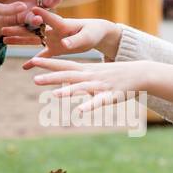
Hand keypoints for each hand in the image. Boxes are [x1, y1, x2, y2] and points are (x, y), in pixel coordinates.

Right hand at [4, 7, 122, 59]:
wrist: (97, 33)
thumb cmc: (94, 31)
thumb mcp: (87, 36)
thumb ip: (75, 40)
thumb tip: (65, 45)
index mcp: (62, 24)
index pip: (47, 19)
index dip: (37, 16)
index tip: (24, 11)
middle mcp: (53, 30)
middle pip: (32, 29)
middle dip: (18, 28)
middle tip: (2, 26)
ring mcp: (52, 39)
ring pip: (32, 40)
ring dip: (19, 40)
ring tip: (3, 40)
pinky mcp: (55, 48)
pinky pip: (42, 55)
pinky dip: (34, 61)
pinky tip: (24, 68)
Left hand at [25, 57, 157, 113]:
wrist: (140, 73)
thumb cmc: (116, 74)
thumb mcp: (96, 73)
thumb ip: (80, 78)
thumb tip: (66, 83)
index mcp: (86, 70)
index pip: (64, 64)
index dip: (49, 63)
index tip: (33, 60)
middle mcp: (91, 76)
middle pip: (68, 75)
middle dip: (51, 77)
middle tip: (34, 79)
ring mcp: (100, 85)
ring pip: (81, 88)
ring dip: (68, 91)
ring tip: (53, 95)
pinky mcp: (111, 95)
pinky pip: (98, 101)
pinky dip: (89, 106)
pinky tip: (80, 112)